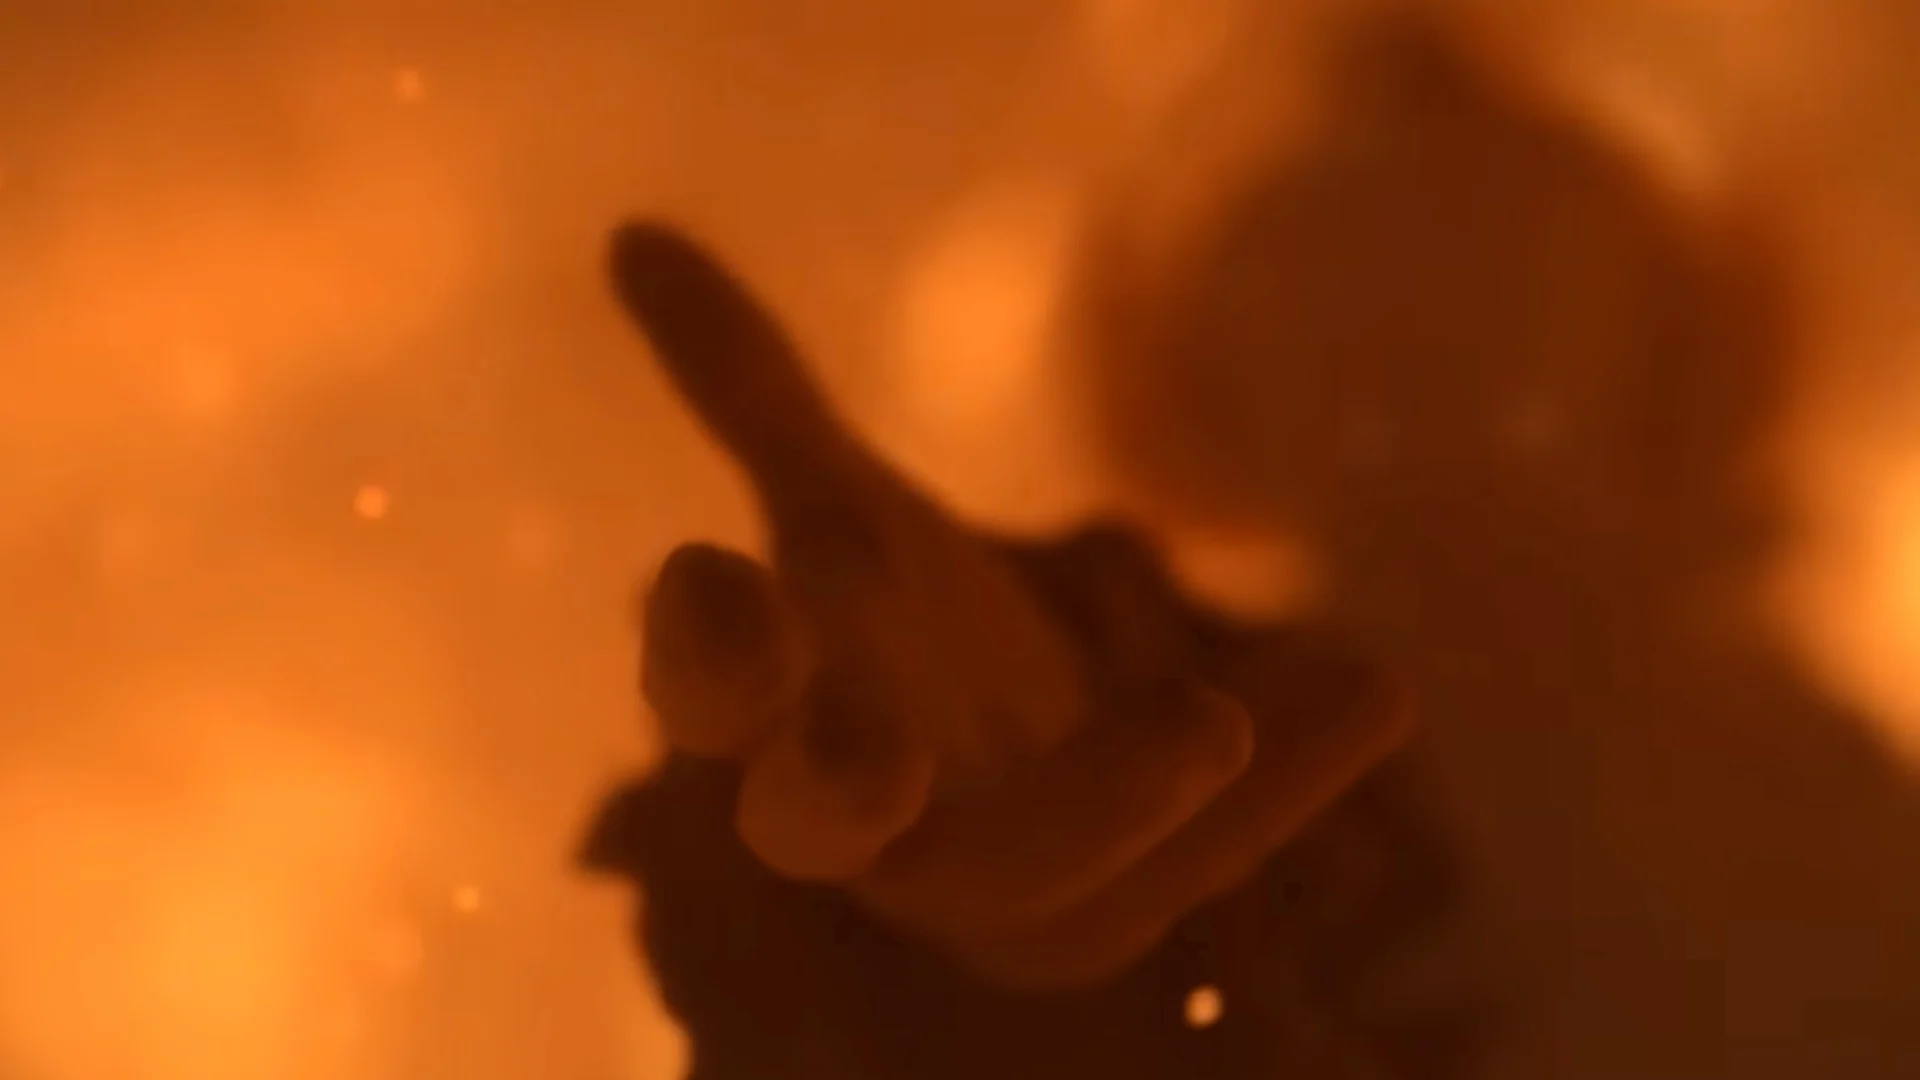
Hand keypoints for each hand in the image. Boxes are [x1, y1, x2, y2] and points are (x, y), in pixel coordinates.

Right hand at [608, 222, 1409, 989]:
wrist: (997, 765)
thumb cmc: (891, 631)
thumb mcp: (832, 500)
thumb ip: (746, 386)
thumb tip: (635, 237)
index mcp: (774, 717)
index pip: (709, 697)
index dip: (701, 653)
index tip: (708, 574)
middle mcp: (862, 825)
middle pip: (831, 827)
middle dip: (847, 787)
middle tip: (875, 753)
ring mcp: (992, 884)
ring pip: (1036, 872)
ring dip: (1115, 800)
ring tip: (1208, 713)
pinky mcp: (1119, 909)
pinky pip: (1201, 859)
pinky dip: (1286, 778)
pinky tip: (1366, 680)